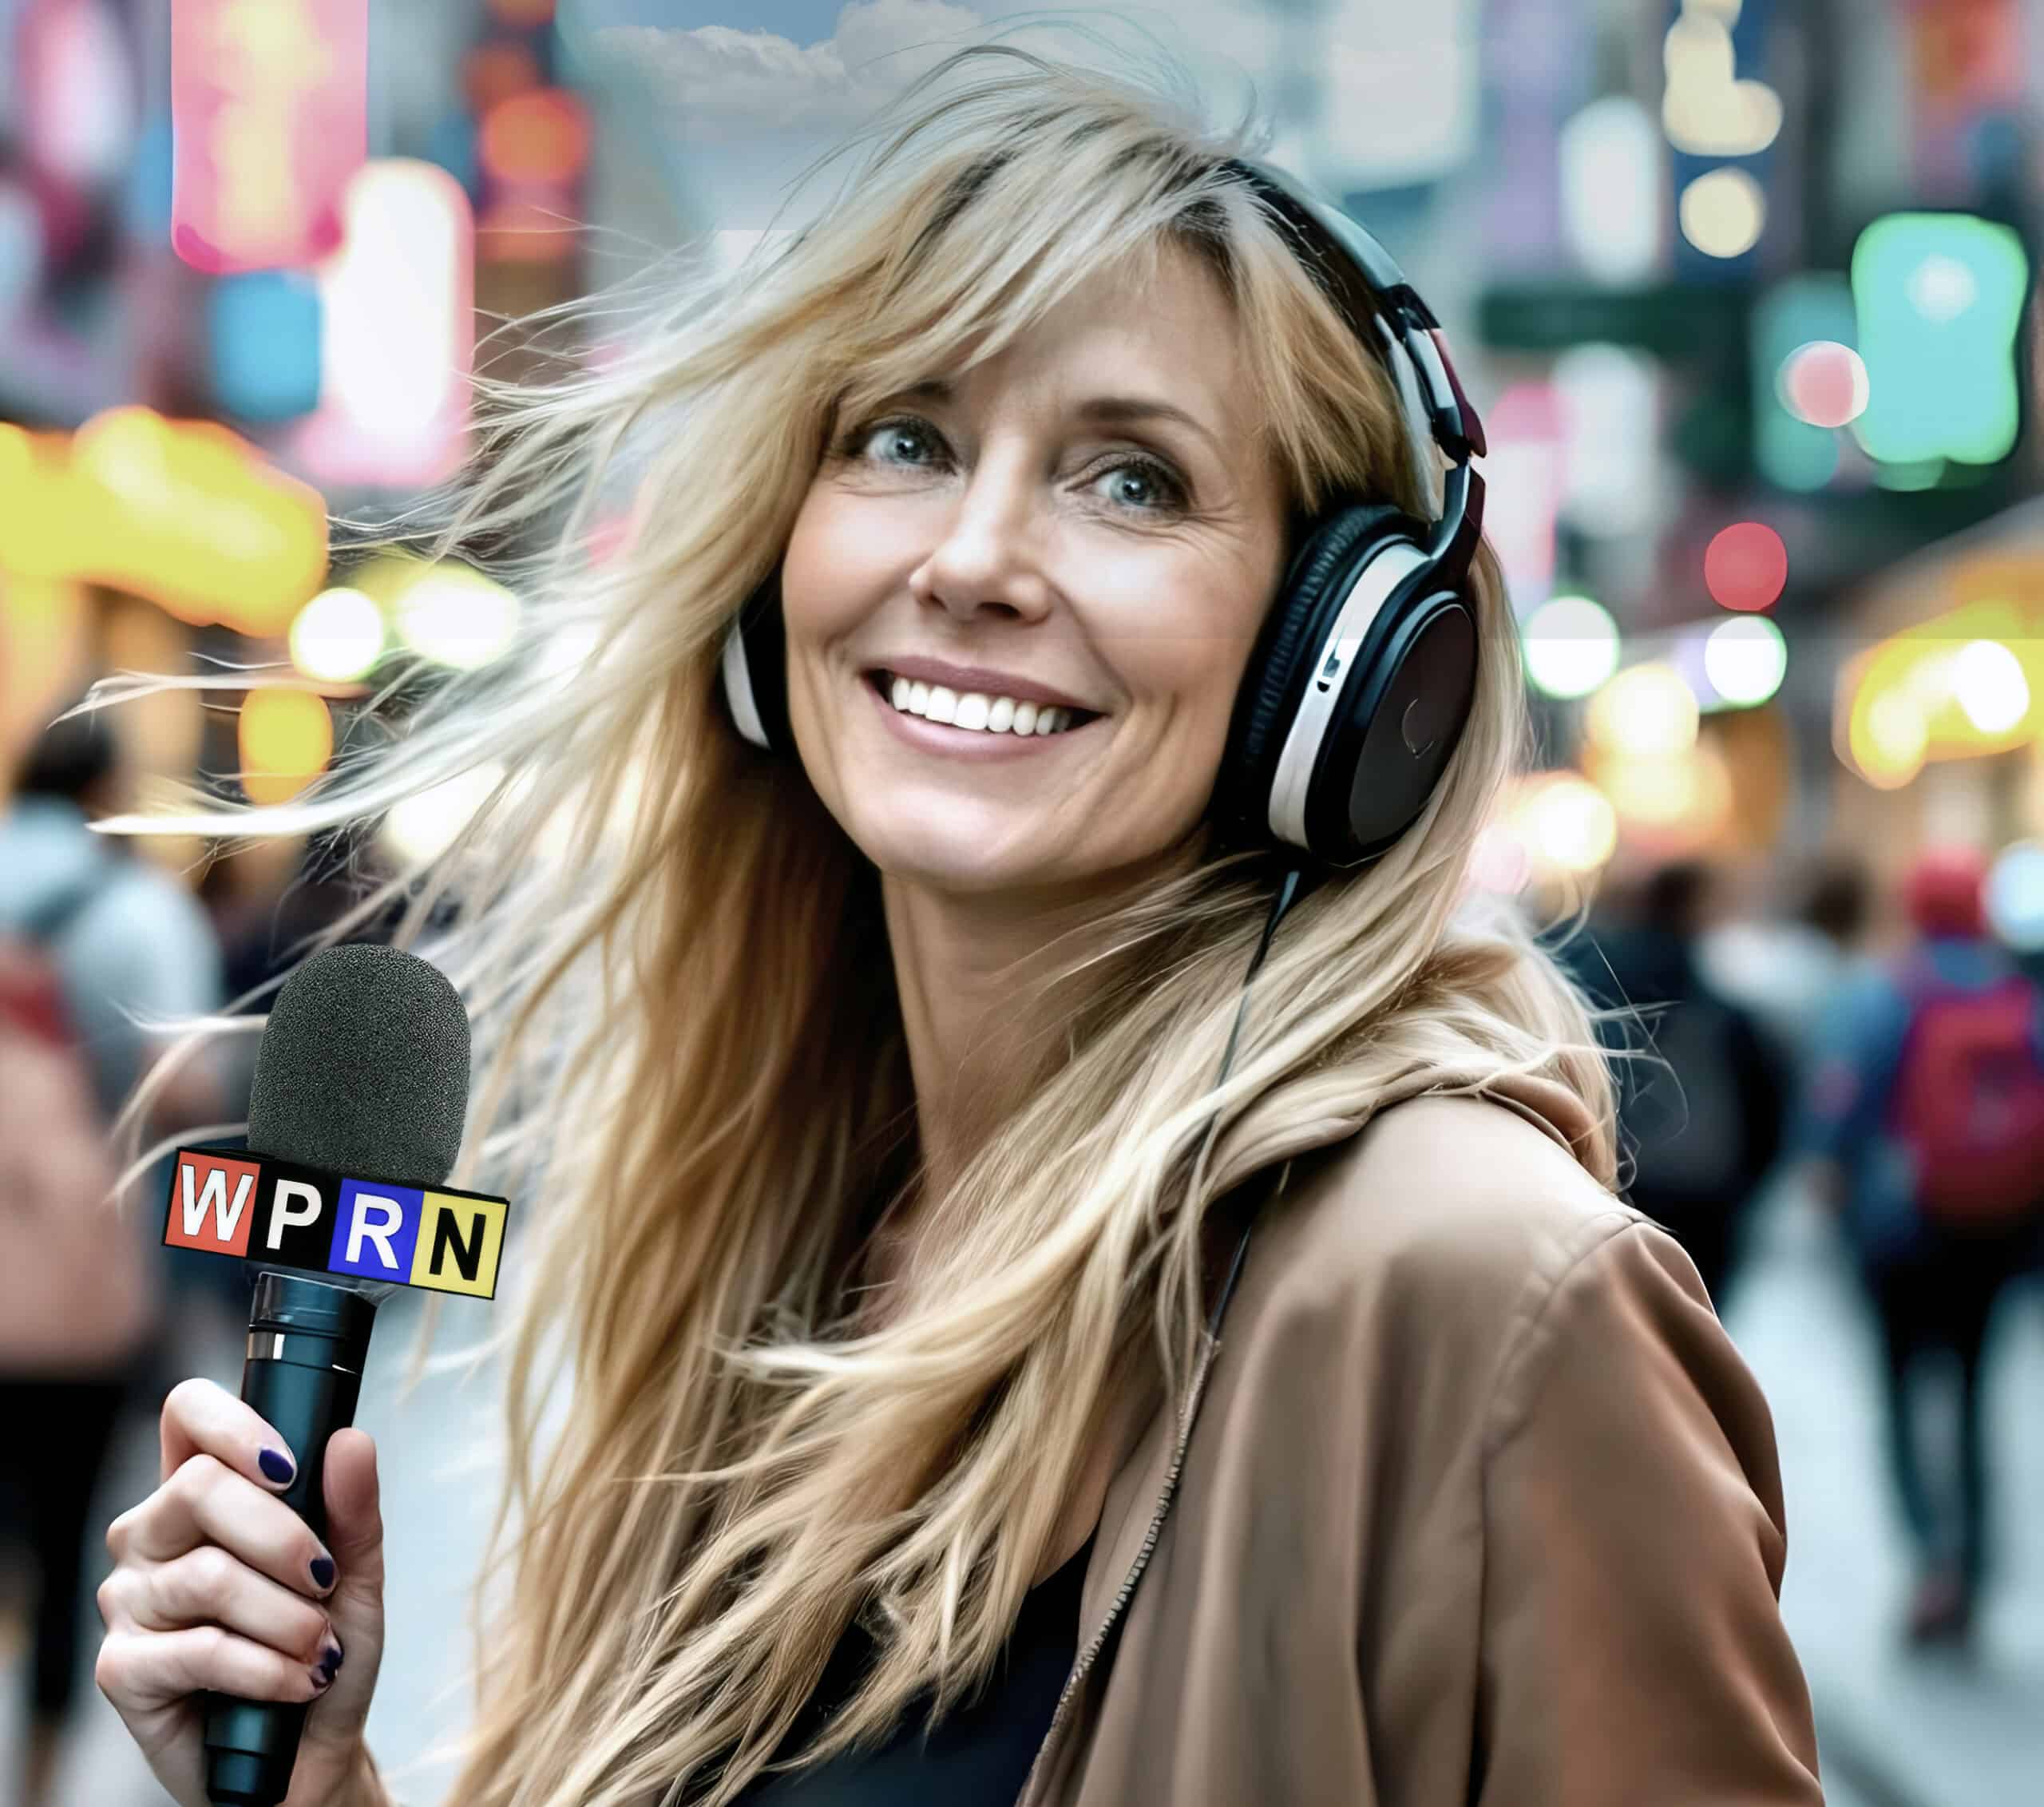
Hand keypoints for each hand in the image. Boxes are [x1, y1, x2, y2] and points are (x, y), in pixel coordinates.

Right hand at [95, 1378, 387, 1806]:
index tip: (290, 1467)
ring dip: (288, 1616)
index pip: (188, 1415)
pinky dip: (267, 1667)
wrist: (310, 1753)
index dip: (234, 1426)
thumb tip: (349, 1442)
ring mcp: (129, 1600)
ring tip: (320, 1646)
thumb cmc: (324, 1649)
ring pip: (208, 1576)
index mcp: (201, 1494)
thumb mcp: (356, 1574)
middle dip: (284, 1536)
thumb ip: (353, 1508)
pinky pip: (198, 1649)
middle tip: (326, 1578)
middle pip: (197, 1487)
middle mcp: (153, 1536)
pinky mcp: (122, 1669)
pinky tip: (296, 1682)